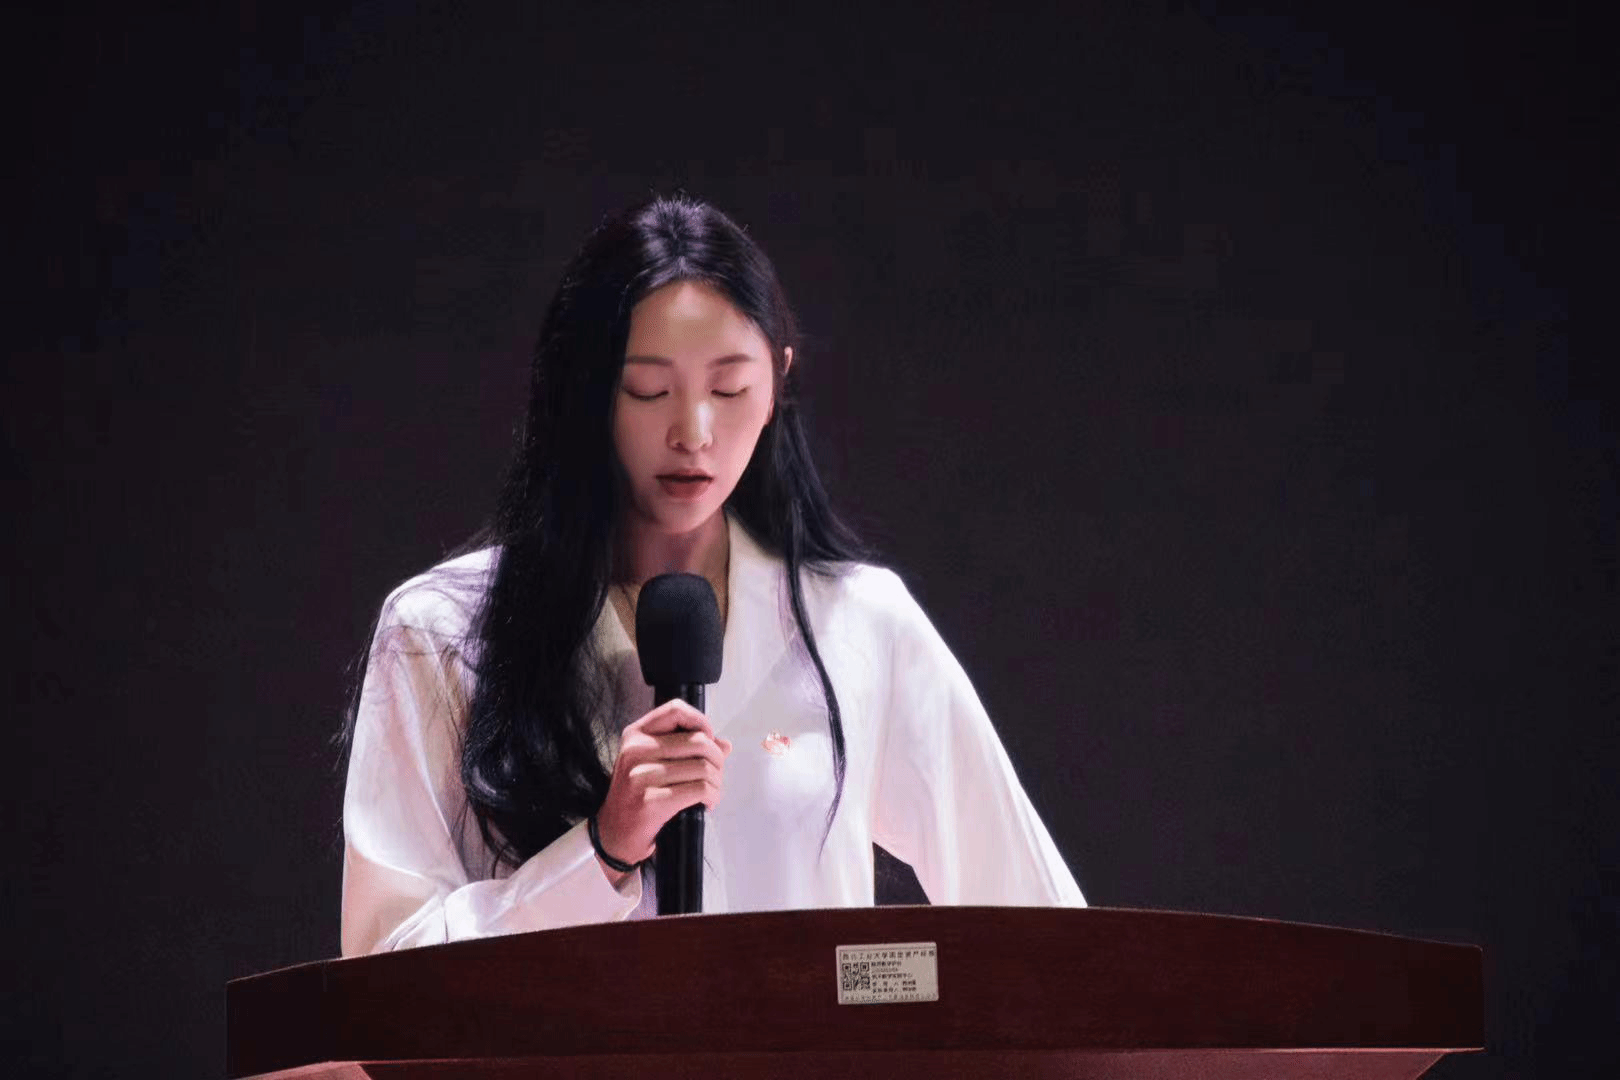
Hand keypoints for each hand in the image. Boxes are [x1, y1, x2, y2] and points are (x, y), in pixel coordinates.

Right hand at [593, 699, 732, 876]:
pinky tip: (707, 803)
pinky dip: (712, 797)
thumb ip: (686, 749)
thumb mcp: (651, 763)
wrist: (613, 835)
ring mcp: (641, 776)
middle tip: (715, 775)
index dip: (701, 722)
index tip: (709, 739)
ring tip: (711, 792)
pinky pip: (699, 790)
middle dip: (717, 760)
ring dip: (717, 783)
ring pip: (703, 767)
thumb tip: (724, 744)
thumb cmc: (636, 797)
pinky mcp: (651, 801)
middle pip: (698, 741)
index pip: (676, 710)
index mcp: (635, 735)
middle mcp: (635, 751)